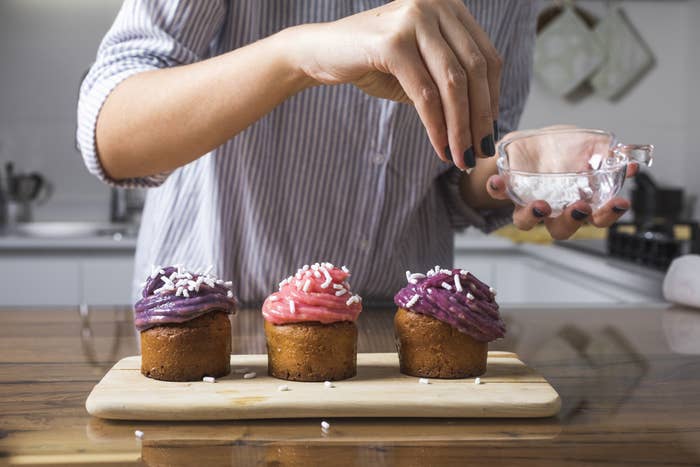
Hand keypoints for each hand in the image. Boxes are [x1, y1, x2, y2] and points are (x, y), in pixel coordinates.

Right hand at [290, 0, 501, 169]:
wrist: (321, 52)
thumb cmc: (372, 62)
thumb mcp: (420, 68)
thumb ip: (450, 81)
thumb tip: (485, 121)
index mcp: (449, 7)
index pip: (487, 57)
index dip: (492, 98)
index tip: (488, 132)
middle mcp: (437, 4)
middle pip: (475, 70)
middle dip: (480, 118)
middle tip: (479, 151)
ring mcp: (415, 19)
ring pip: (452, 84)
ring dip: (460, 127)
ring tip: (460, 156)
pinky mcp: (393, 42)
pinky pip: (425, 94)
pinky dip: (436, 126)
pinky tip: (440, 147)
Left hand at [485, 127, 638, 239]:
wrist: (529, 142)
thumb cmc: (561, 149)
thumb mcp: (587, 145)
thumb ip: (605, 154)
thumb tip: (631, 163)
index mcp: (576, 201)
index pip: (596, 218)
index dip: (608, 214)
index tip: (620, 202)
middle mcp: (552, 209)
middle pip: (562, 229)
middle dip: (572, 220)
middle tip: (580, 207)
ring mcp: (526, 202)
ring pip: (527, 221)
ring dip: (534, 215)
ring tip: (541, 205)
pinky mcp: (505, 190)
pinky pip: (497, 194)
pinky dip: (497, 188)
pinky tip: (498, 180)